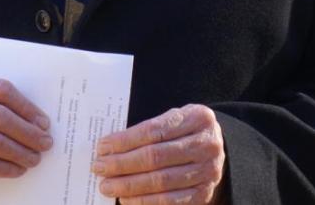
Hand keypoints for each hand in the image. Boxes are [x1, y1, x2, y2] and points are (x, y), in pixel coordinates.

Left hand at [93, 104, 226, 203]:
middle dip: (122, 164)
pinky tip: (126, 199)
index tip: (103, 146)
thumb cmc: (184, 134)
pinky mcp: (203, 194)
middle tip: (99, 167)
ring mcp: (207, 171)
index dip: (125, 140)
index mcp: (198, 118)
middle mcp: (207, 145)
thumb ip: (148, 130)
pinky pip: (170, 201)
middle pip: (155, 156)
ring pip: (161, 181)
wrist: (215, 152)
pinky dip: (144, 202)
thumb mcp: (174, 121)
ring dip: (128, 185)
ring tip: (107, 185)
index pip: (154, 130)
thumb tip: (109, 149)